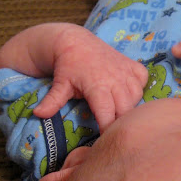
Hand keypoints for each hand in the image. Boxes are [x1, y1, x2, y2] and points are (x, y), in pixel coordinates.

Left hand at [32, 25, 147, 131]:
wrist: (74, 41)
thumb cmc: (67, 67)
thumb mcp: (60, 85)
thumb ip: (52, 101)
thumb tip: (38, 114)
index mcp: (97, 86)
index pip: (109, 116)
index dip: (108, 130)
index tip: (104, 140)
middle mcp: (115, 78)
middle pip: (126, 110)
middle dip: (121, 122)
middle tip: (112, 128)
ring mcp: (126, 71)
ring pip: (137, 97)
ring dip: (130, 107)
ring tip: (118, 112)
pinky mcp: (133, 66)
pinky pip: (143, 82)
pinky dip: (138, 89)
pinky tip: (128, 94)